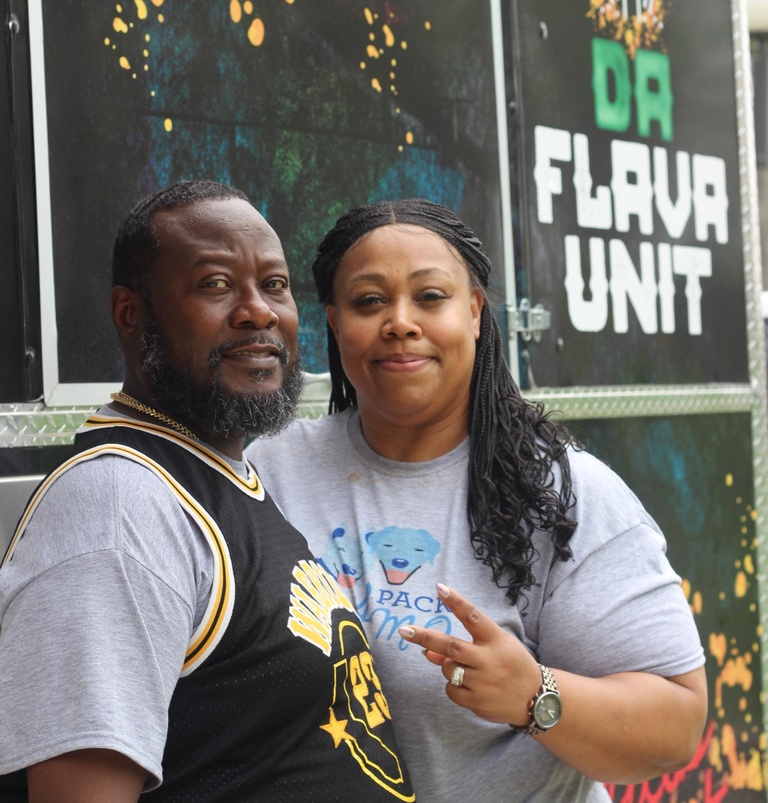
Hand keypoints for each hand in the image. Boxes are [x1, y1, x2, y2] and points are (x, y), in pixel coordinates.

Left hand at [398, 583, 542, 725]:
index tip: (440, 588)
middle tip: (405, 630)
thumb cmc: (510, 665)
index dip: (456, 602)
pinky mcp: (478, 702)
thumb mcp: (495, 647)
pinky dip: (454, 686)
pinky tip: (473, 687)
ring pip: (448, 669)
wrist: (537, 699)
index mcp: (496, 639)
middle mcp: (489, 659)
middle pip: (451, 646)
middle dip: (426, 637)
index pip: (473, 616)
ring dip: (449, 667)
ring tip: (471, 671)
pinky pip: (451, 690)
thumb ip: (464, 646)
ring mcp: (483, 682)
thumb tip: (428, 650)